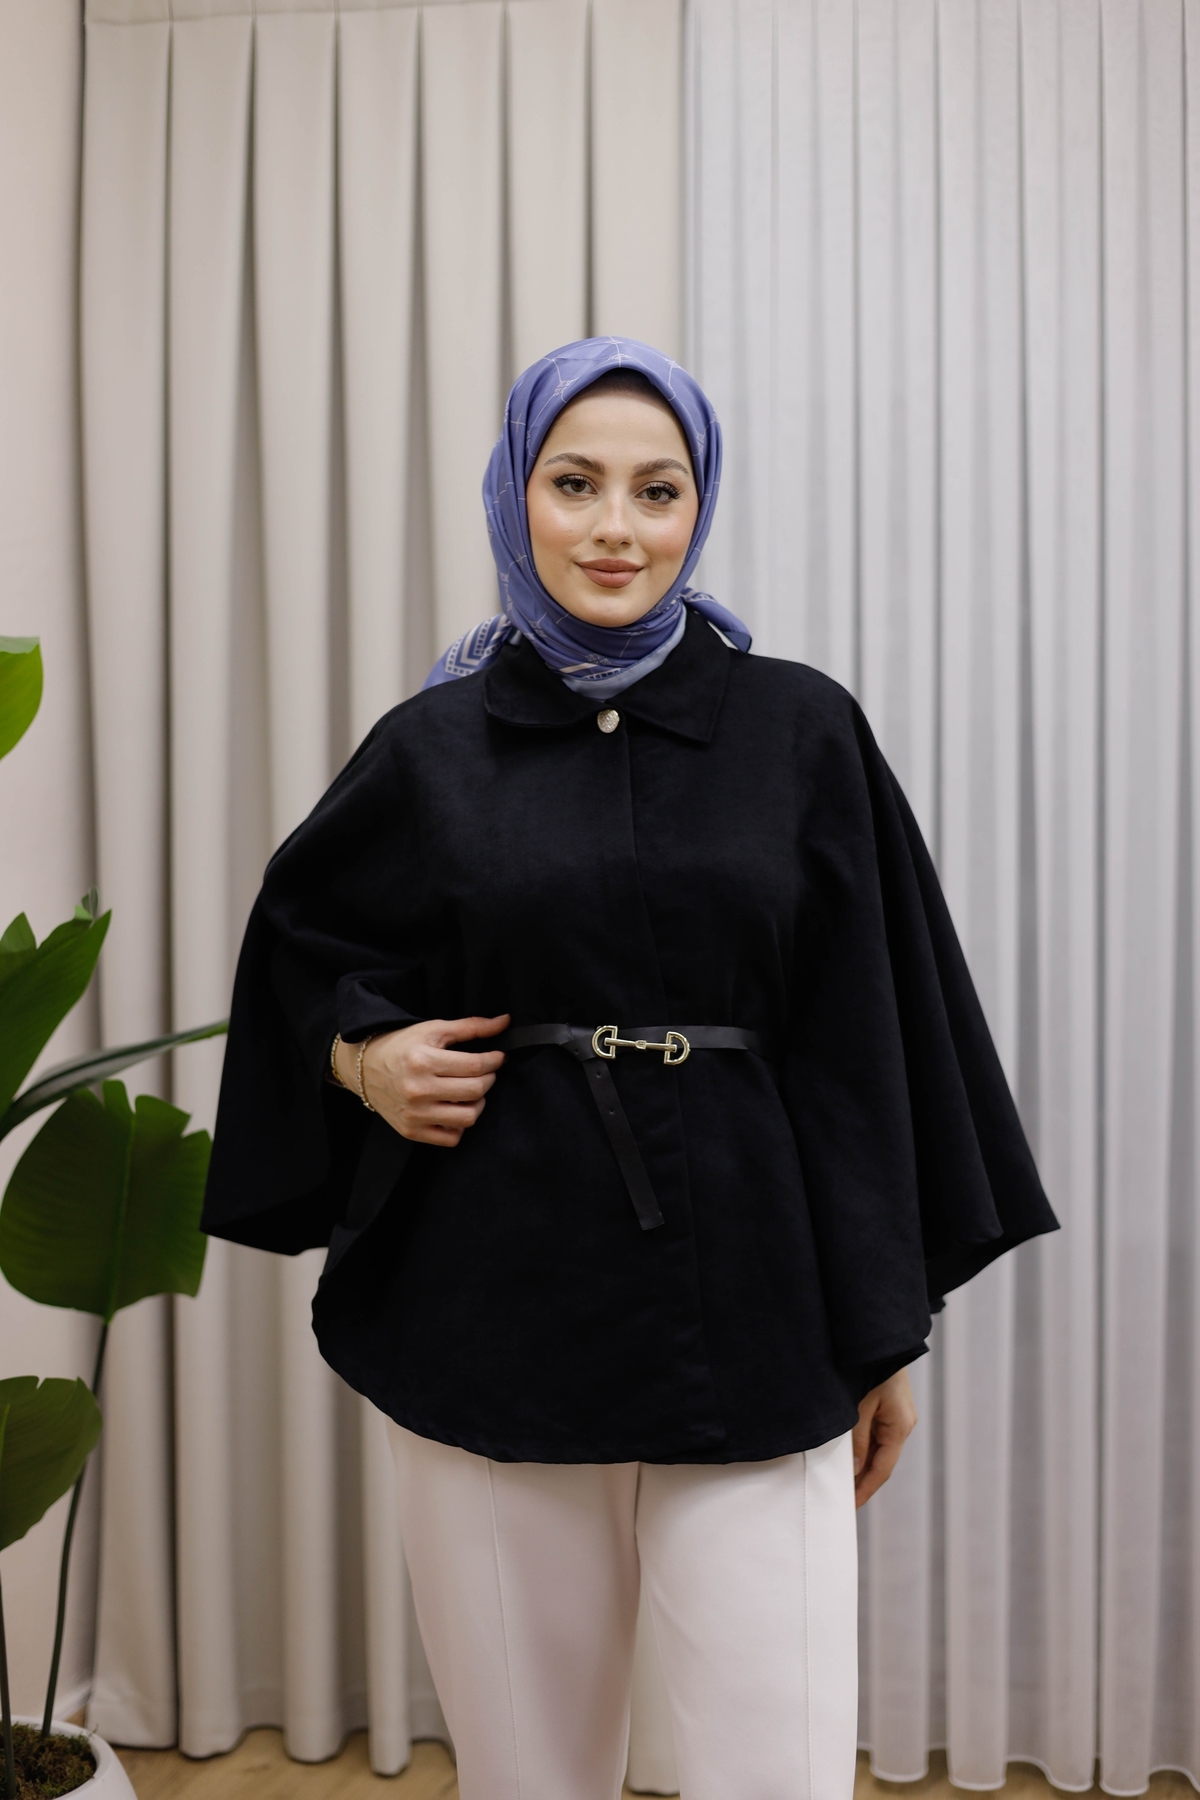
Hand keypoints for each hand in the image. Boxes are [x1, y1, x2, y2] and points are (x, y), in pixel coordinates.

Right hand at [335, 1015, 509, 1146]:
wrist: (365, 1068)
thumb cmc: (401, 1046)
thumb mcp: (433, 1029)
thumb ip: (471, 1027)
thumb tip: (505, 1022)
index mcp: (423, 1061)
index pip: (476, 1065)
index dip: (495, 1060)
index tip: (498, 1057)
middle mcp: (418, 1090)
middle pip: (475, 1091)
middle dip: (489, 1079)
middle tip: (486, 1072)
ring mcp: (414, 1114)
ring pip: (468, 1118)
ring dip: (478, 1104)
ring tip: (471, 1091)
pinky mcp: (411, 1130)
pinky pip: (451, 1138)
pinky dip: (459, 1125)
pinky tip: (455, 1108)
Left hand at [851, 1368, 916, 1506]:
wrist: (880, 1340)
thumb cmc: (871, 1368)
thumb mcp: (859, 1406)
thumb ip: (857, 1439)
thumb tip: (855, 1470)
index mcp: (900, 1426)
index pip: (882, 1469)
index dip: (866, 1489)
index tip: (850, 1506)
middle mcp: (902, 1425)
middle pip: (881, 1461)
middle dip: (862, 1480)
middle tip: (841, 1499)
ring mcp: (897, 1417)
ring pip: (877, 1449)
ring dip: (861, 1463)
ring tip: (840, 1481)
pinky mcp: (889, 1408)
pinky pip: (875, 1435)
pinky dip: (862, 1447)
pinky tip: (847, 1455)